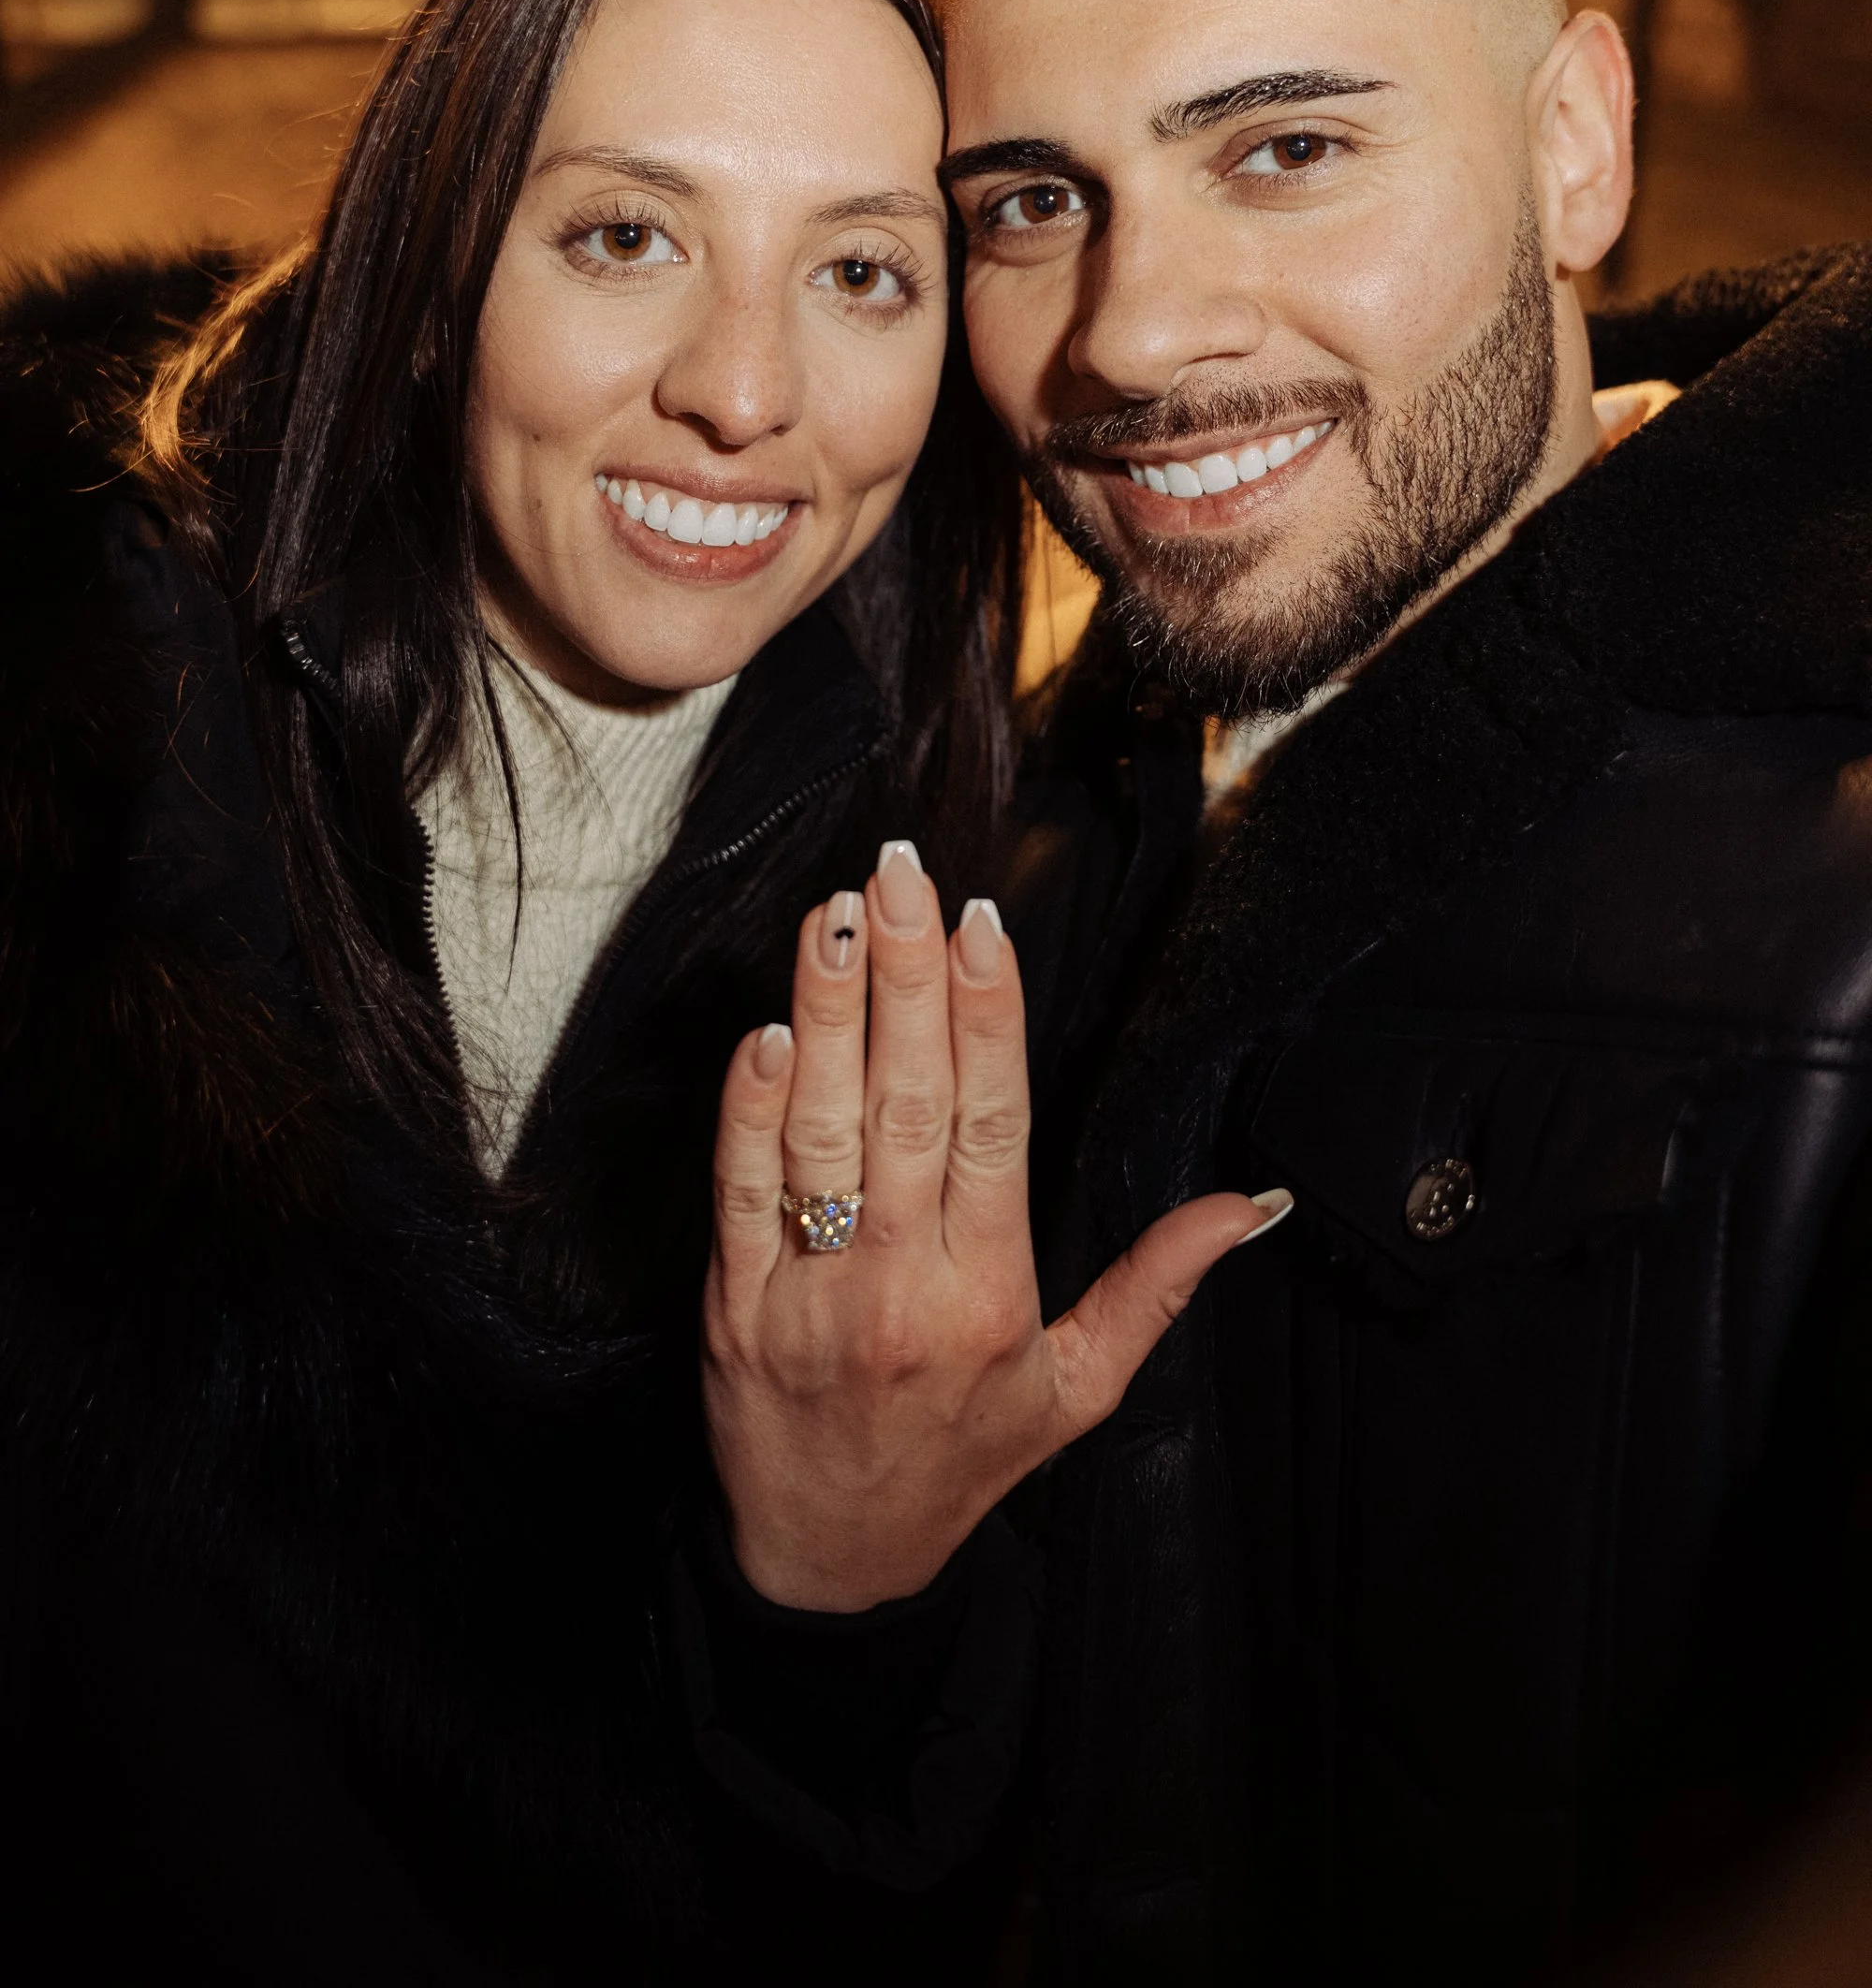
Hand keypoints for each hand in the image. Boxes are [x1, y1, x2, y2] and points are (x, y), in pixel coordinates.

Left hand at [703, 838, 1291, 1612]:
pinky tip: (767, 1030)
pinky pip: (739, 1190)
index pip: (993, 1125)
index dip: (987, 1018)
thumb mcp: (1077, 1390)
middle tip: (899, 875)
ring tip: (835, 917)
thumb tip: (1249, 1207)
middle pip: (907, 1104)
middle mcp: (904, 1285)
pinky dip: (749, 1107)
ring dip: (826, 1013)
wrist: (830, 1566)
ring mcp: (811, 1293)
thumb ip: (1155, 1286)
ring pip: (821, 1129)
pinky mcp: (733, 1306)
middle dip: (904, 979)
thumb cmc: (958, 1464)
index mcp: (990, 1293)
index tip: (983, 924)